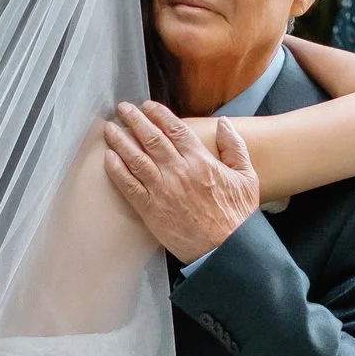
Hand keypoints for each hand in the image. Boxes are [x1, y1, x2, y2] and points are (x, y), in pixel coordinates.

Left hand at [104, 102, 259, 264]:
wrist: (225, 249)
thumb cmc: (237, 215)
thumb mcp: (246, 177)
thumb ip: (234, 147)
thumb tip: (223, 123)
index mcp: (200, 160)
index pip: (175, 129)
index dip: (158, 114)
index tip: (147, 106)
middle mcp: (178, 171)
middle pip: (151, 138)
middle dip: (134, 120)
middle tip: (123, 109)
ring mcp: (162, 190)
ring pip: (135, 158)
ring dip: (120, 141)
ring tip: (110, 129)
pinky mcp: (150, 210)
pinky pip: (128, 185)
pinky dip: (116, 170)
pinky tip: (108, 158)